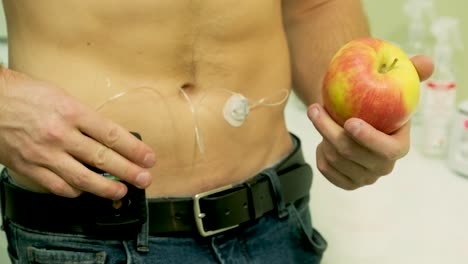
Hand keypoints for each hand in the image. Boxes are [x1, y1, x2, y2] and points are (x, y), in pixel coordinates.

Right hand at [0, 68, 155, 198]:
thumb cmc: (25, 95)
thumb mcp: (62, 97)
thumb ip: (85, 119)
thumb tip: (110, 138)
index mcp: (71, 112)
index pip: (112, 134)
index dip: (134, 149)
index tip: (148, 158)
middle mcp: (60, 134)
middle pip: (103, 159)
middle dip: (129, 172)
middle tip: (145, 179)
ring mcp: (44, 154)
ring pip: (83, 179)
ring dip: (107, 188)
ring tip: (122, 191)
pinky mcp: (29, 168)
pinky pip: (59, 187)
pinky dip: (76, 191)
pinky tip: (86, 191)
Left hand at [308, 55, 433, 189]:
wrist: (353, 118)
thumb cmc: (375, 100)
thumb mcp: (394, 84)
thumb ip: (411, 72)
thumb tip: (426, 62)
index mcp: (399, 146)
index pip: (388, 150)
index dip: (369, 139)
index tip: (350, 122)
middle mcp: (383, 166)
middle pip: (352, 154)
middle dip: (329, 131)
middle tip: (315, 109)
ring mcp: (365, 177)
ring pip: (335, 160)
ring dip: (321, 136)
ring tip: (318, 116)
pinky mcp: (346, 182)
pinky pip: (326, 170)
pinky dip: (319, 153)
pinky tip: (322, 139)